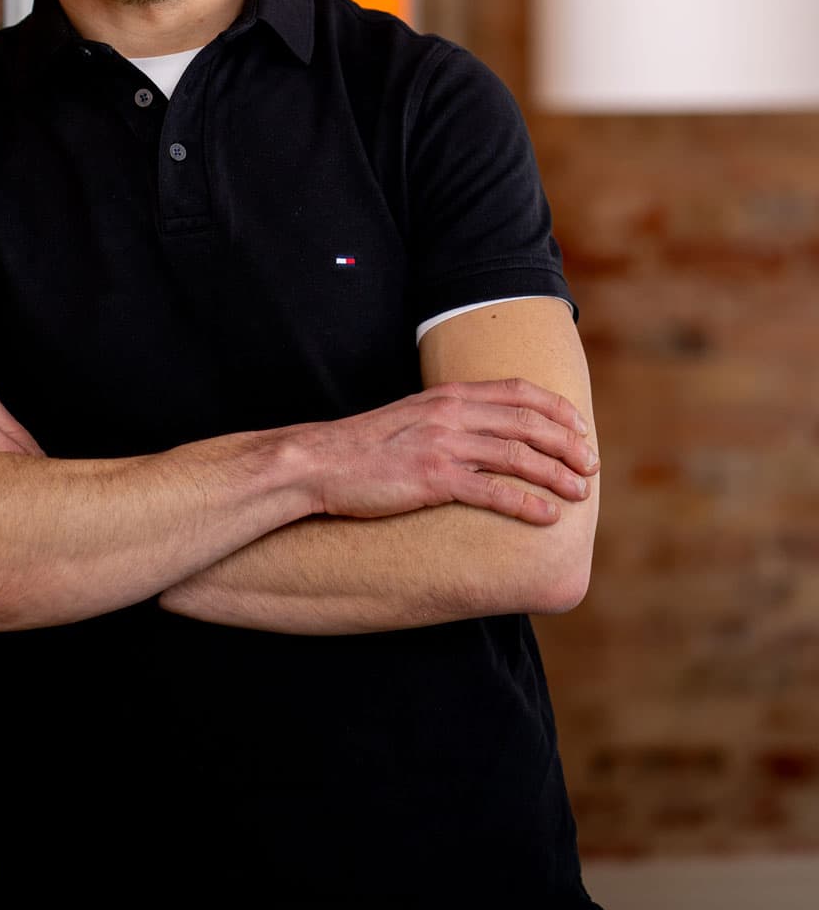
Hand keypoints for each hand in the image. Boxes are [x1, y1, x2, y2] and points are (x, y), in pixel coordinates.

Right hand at [310, 377, 598, 523]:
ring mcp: (442, 445)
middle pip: (527, 422)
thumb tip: (482, 434)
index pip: (517, 392)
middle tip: (591, 465)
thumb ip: (447, 419)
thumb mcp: (411, 418)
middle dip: (568, 444)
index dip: (556, 409)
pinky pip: (491, 490)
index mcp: (448, 395)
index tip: (580, 429)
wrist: (319, 462)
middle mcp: (451, 414)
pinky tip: (547, 517)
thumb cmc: (364, 447)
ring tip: (580, 493)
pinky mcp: (432, 479)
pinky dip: (526, 503)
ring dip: (556, 474)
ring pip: (517, 455)